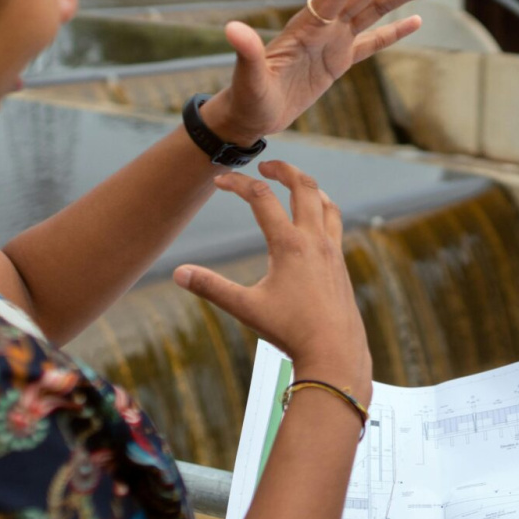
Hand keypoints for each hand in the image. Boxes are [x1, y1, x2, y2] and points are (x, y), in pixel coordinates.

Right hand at [173, 161, 371, 400]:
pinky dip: (323, 209)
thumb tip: (178, 273)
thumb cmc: (290, 332)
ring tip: (292, 184)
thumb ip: (211, 287)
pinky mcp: (340, 263)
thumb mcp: (246, 308)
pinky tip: (313, 221)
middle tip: (264, 166)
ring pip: (325, 202)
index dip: (237, 184)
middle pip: (303, 186)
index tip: (219, 181)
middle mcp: (314, 240)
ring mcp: (331, 250)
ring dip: (308, 186)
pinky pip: (335, 223)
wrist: (335, 352)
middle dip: (282, 169)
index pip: (260, 198)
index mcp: (289, 245)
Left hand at [199, 0, 438, 144]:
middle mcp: (323, 27)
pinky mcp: (338, 62)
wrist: (250, 116)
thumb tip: (231, 29)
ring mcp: (332, 42)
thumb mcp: (248, 76)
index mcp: (306, 26)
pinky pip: (371, 42)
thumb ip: (246, 52)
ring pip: (373, 11)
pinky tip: (416, 20)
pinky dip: (394, 32)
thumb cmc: (246, 97)